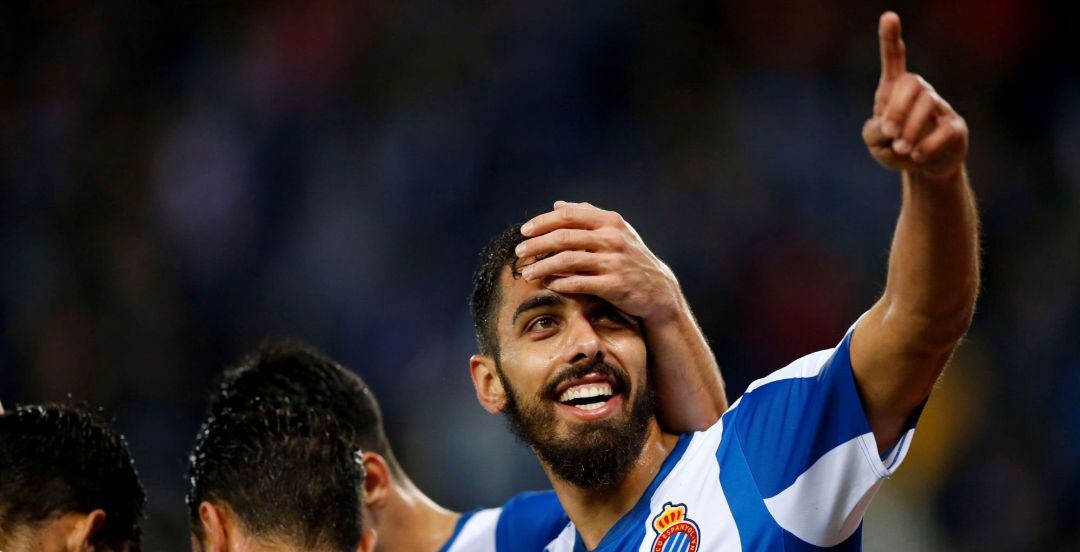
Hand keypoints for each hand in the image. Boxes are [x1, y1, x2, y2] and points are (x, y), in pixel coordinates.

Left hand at [516, 201, 682, 320]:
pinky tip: (548, 285)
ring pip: (566, 261)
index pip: (568, 215)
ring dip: (542, 267)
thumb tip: (556, 205)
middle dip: (536, 245)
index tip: (524, 231)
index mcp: (610, 221)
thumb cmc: (631, 257)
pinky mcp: (613, 286)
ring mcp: (613, 262)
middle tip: (518, 253)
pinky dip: (559, 284)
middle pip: (563, 237)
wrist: (658, 289)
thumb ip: (587, 216)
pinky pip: (577, 283)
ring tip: (526, 273)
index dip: (542, 222)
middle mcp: (612, 238)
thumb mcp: (617, 231)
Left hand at [863, 12, 967, 180]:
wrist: (925, 169)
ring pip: (928, 102)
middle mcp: (920, 93)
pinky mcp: (955, 127)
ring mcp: (940, 108)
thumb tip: (887, 127)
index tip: (889, 16)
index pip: (894, 61)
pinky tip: (916, 156)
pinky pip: (944, 129)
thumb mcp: (875, 144)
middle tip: (888, 134)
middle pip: (911, 82)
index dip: (890, 39)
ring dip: (910, 128)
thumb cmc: (895, 149)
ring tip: (901, 149)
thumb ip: (872, 133)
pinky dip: (927, 145)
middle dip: (896, 108)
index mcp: (894, 92)